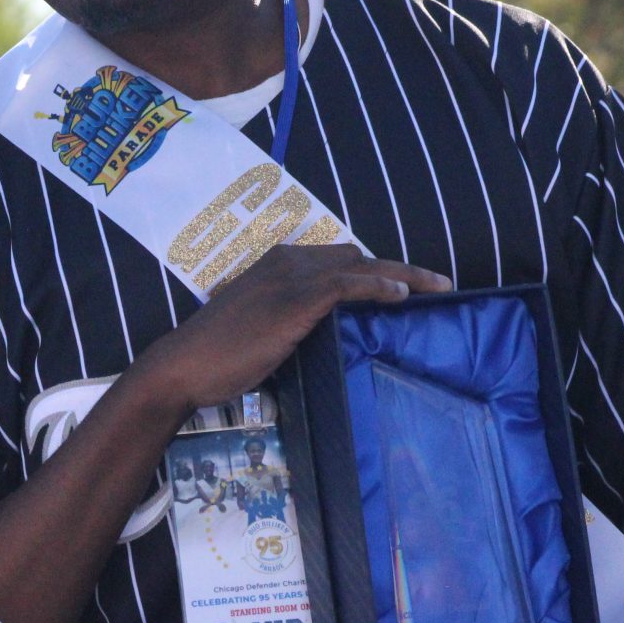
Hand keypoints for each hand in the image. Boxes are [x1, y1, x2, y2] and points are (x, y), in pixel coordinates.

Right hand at [138, 244, 450, 412]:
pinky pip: (349, 284)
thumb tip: (324, 335)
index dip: (376, 270)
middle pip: (356, 256)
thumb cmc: (216, 357)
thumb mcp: (260, 330)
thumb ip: (291, 322)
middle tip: (435, 287)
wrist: (184, 366)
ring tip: (439, 288)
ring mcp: (291, 278)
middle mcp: (286, 261)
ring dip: (404, 276)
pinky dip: (379, 287)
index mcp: (277, 264)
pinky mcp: (296, 300)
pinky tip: (404, 297)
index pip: (339, 259)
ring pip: (361, 265)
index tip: (408, 286)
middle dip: (400, 269)